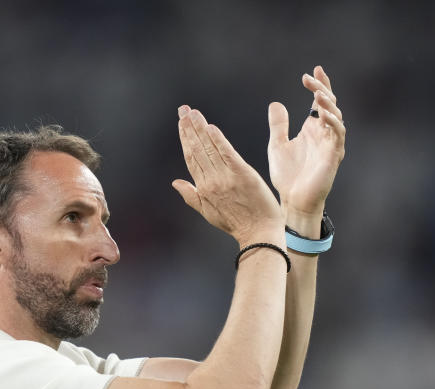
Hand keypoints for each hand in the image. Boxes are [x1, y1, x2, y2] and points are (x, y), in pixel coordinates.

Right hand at [172, 105, 283, 244]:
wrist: (258, 233)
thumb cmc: (237, 224)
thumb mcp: (208, 213)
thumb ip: (191, 196)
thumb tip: (175, 182)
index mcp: (204, 188)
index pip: (191, 158)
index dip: (185, 139)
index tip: (181, 123)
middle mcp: (211, 181)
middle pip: (197, 149)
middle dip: (189, 128)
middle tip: (183, 109)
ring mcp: (225, 178)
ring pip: (209, 149)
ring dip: (200, 129)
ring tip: (192, 112)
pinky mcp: (242, 175)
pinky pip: (227, 154)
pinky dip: (218, 140)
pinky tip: (210, 127)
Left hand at [268, 65, 345, 217]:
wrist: (293, 200)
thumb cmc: (287, 176)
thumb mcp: (277, 145)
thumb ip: (278, 125)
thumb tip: (275, 103)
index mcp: (312, 130)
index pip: (319, 102)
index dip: (319, 86)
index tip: (311, 71)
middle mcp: (324, 134)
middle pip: (329, 104)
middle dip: (322, 89)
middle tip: (310, 78)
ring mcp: (330, 144)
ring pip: (336, 117)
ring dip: (328, 103)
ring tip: (318, 94)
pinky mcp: (333, 155)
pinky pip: (337, 134)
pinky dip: (332, 122)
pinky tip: (322, 114)